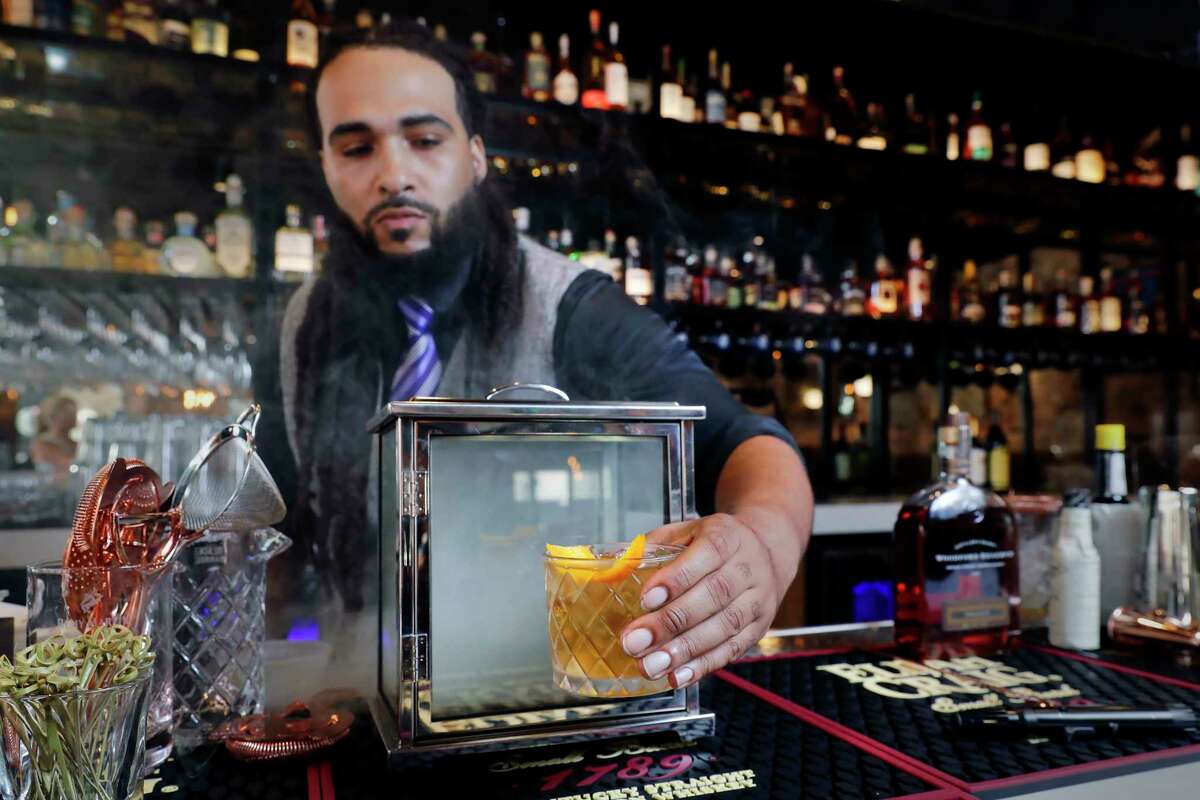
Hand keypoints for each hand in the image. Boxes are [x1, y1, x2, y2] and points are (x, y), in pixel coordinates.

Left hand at [619, 513, 780, 688]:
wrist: (766, 552)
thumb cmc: (715, 544)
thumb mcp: (686, 532)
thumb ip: (653, 547)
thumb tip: (616, 568)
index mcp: (726, 536)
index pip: (706, 554)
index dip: (676, 579)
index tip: (646, 599)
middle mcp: (747, 567)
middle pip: (713, 596)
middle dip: (671, 623)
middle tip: (636, 642)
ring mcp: (757, 600)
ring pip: (724, 627)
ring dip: (684, 651)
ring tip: (651, 665)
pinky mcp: (758, 627)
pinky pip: (733, 650)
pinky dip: (704, 666)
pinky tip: (678, 676)